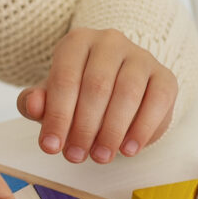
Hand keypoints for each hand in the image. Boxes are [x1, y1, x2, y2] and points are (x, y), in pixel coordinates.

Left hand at [17, 27, 177, 165]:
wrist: (118, 88)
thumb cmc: (78, 93)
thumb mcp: (52, 97)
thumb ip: (35, 102)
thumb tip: (33, 105)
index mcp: (77, 42)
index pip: (64, 79)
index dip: (57, 116)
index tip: (50, 147)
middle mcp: (110, 42)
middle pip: (97, 86)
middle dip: (84, 127)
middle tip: (75, 156)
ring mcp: (140, 57)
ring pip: (127, 93)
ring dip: (112, 131)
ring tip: (100, 156)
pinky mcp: (165, 76)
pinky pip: (157, 101)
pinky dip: (142, 129)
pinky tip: (128, 149)